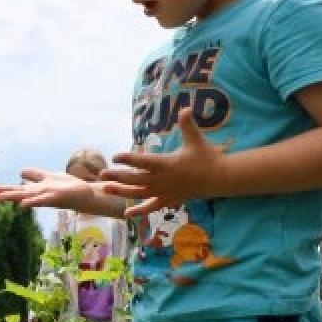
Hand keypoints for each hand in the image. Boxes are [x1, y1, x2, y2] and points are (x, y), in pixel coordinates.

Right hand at [0, 169, 97, 210]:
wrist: (86, 194)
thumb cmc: (67, 187)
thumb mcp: (49, 177)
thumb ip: (35, 175)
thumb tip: (20, 174)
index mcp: (34, 190)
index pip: (14, 189)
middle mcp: (37, 194)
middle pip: (16, 193)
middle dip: (0, 194)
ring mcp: (45, 196)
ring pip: (25, 196)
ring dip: (12, 197)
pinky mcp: (55, 197)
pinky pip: (41, 200)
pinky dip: (32, 202)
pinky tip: (22, 204)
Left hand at [100, 107, 229, 216]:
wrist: (220, 178)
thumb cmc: (207, 157)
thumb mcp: (196, 139)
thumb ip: (188, 124)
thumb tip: (186, 108)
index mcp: (165, 164)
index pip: (142, 161)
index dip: (127, 158)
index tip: (115, 156)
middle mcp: (161, 180)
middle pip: (134, 179)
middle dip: (116, 177)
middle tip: (101, 174)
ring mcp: (164, 192)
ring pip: (138, 193)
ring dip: (121, 192)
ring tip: (106, 189)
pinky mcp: (169, 200)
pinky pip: (151, 207)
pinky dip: (139, 211)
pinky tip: (126, 213)